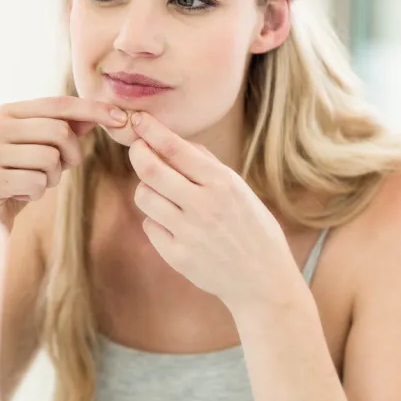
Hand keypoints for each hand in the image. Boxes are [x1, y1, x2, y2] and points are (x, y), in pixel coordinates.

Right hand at [0, 96, 127, 227]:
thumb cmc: (19, 176)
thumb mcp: (43, 147)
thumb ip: (68, 127)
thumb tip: (104, 111)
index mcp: (8, 112)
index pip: (59, 104)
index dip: (93, 109)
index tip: (121, 118)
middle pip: (58, 132)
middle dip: (70, 155)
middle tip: (59, 168)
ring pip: (50, 159)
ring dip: (52, 178)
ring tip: (35, 182)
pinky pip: (37, 183)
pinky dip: (37, 193)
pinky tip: (21, 194)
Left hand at [127, 112, 300, 311]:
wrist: (263, 281)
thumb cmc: (251, 227)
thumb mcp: (239, 189)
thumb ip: (206, 164)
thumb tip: (170, 139)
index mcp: (223, 184)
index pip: (176, 148)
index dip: (151, 131)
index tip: (138, 119)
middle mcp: (204, 206)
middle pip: (150, 170)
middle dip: (137, 153)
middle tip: (137, 149)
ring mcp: (189, 233)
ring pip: (144, 196)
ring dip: (147, 189)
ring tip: (163, 194)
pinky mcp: (177, 256)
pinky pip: (149, 225)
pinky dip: (156, 220)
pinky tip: (174, 225)